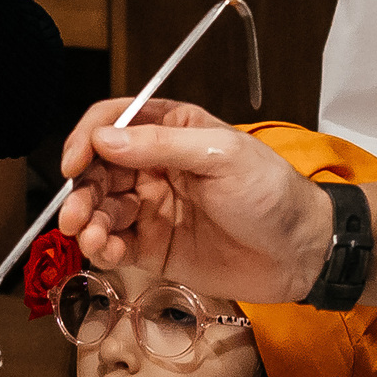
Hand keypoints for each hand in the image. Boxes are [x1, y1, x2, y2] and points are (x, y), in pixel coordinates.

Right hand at [55, 99, 329, 301]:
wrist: (301, 253)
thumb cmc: (270, 193)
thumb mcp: (221, 155)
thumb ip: (160, 145)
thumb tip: (103, 139)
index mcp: (172, 130)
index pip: (114, 122)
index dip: (87, 139)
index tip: (75, 164)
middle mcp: (155, 166)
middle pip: (98, 170)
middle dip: (82, 191)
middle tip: (76, 217)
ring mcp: (152, 208)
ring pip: (101, 209)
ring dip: (87, 223)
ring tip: (93, 239)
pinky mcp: (154, 248)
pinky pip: (115, 244)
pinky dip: (102, 248)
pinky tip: (106, 252)